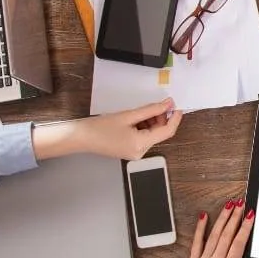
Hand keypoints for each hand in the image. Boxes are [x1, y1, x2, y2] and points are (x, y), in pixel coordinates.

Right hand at [32, 99, 182, 160]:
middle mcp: (140, 152)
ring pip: (152, 134)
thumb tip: (167, 104)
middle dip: (160, 118)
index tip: (178, 106)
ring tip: (139, 112)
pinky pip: (144, 136)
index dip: (175, 118)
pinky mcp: (130, 150)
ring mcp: (135, 153)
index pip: (167, 132)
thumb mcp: (129, 115)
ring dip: (151, 121)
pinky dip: (144, 126)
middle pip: (160, 133)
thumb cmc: (100, 128)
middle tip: (155, 104)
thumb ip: (151, 110)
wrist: (81, 137)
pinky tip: (135, 119)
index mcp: (141, 145)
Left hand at [164, 200, 258, 257]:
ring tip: (228, 205)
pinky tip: (203, 217)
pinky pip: (197, 242)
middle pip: (227, 235)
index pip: (238, 244)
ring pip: (214, 235)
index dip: (245, 227)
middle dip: (235, 217)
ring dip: (222, 218)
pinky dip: (200, 228)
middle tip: (241, 203)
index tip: (250, 215)